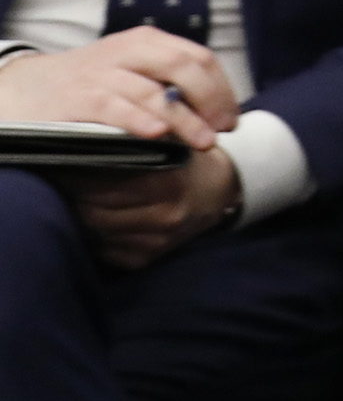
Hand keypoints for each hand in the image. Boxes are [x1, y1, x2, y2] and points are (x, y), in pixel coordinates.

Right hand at [0, 27, 236, 150]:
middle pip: (184, 68)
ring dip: (184, 120)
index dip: (223, 89)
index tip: (232, 120)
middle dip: (211, 101)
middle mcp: (126, 52)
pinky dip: (138, 120)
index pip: (199, 58)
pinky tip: (158, 136)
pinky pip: (114, 108)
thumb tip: (214, 110)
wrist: (22, 89)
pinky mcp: (77, 98)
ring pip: (153, 92)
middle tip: (223, 132)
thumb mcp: (129, 71)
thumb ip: (166, 81)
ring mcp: (101, 74)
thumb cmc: (87, 85)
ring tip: (204, 142)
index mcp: (146, 42)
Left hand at [69, 147, 239, 269]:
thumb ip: (137, 140)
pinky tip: (100, 217)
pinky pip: (103, 250)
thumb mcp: (172, 140)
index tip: (68, 165)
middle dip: (77, 197)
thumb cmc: (186, 160)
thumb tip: (88, 143)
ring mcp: (154, 242)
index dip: (80, 177)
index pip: (105, 186)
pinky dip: (96, 234)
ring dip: (84, 216)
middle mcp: (164, 217)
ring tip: (82, 198)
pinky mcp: (143, 260)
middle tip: (67, 182)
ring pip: (95, 232)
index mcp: (170, 184)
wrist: (217, 192)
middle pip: (94, 212)